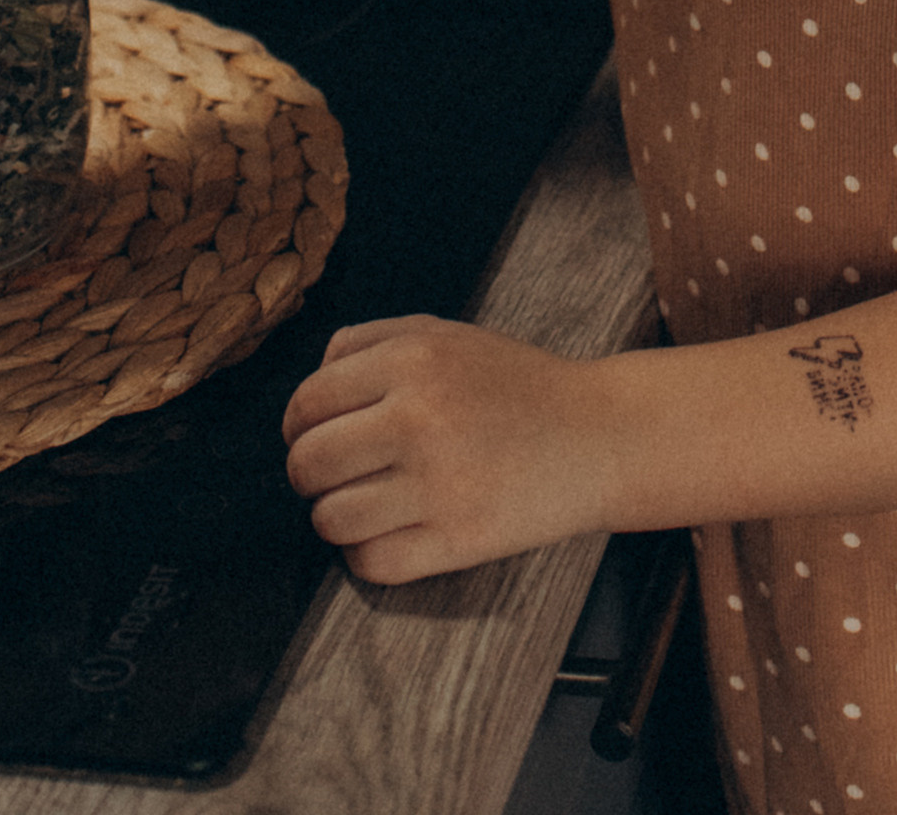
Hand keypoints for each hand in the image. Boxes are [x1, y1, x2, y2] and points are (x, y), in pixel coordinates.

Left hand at [282, 316, 616, 581]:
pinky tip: (395, 531)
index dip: (299, 427)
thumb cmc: (516, 384)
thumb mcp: (446, 333)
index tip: (315, 437)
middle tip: (336, 475)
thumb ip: (372, 339)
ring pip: (331, 519)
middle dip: (311, 475)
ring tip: (368, 503)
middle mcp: (418, 417)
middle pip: (308, 464)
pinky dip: (370, 554)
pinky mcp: (456, 539)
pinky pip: (370, 563)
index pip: (308, 403)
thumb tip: (315, 375)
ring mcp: (437, 482)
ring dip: (338, 517)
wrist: (596, 434)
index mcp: (412, 359)